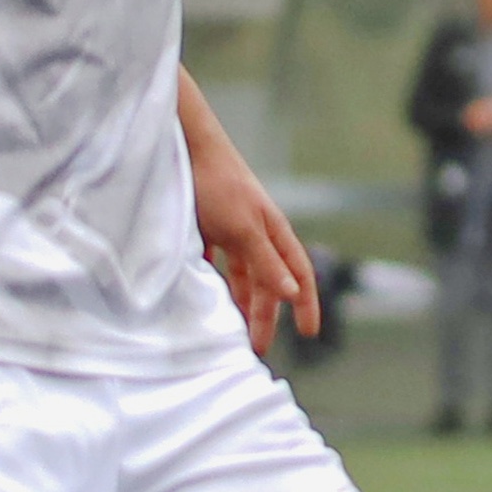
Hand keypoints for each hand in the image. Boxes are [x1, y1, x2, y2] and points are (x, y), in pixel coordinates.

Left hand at [180, 80, 315, 355]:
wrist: (183, 144)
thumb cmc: (217, 184)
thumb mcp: (243, 229)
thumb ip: (267, 262)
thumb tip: (294, 294)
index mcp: (272, 231)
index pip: (298, 274)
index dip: (305, 304)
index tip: (308, 334)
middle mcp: (255, 231)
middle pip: (267, 279)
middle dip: (264, 313)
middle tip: (257, 347)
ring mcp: (229, 227)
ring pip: (239, 273)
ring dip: (237, 300)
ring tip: (228, 327)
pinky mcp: (204, 224)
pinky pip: (212, 261)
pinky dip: (211, 280)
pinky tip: (201, 294)